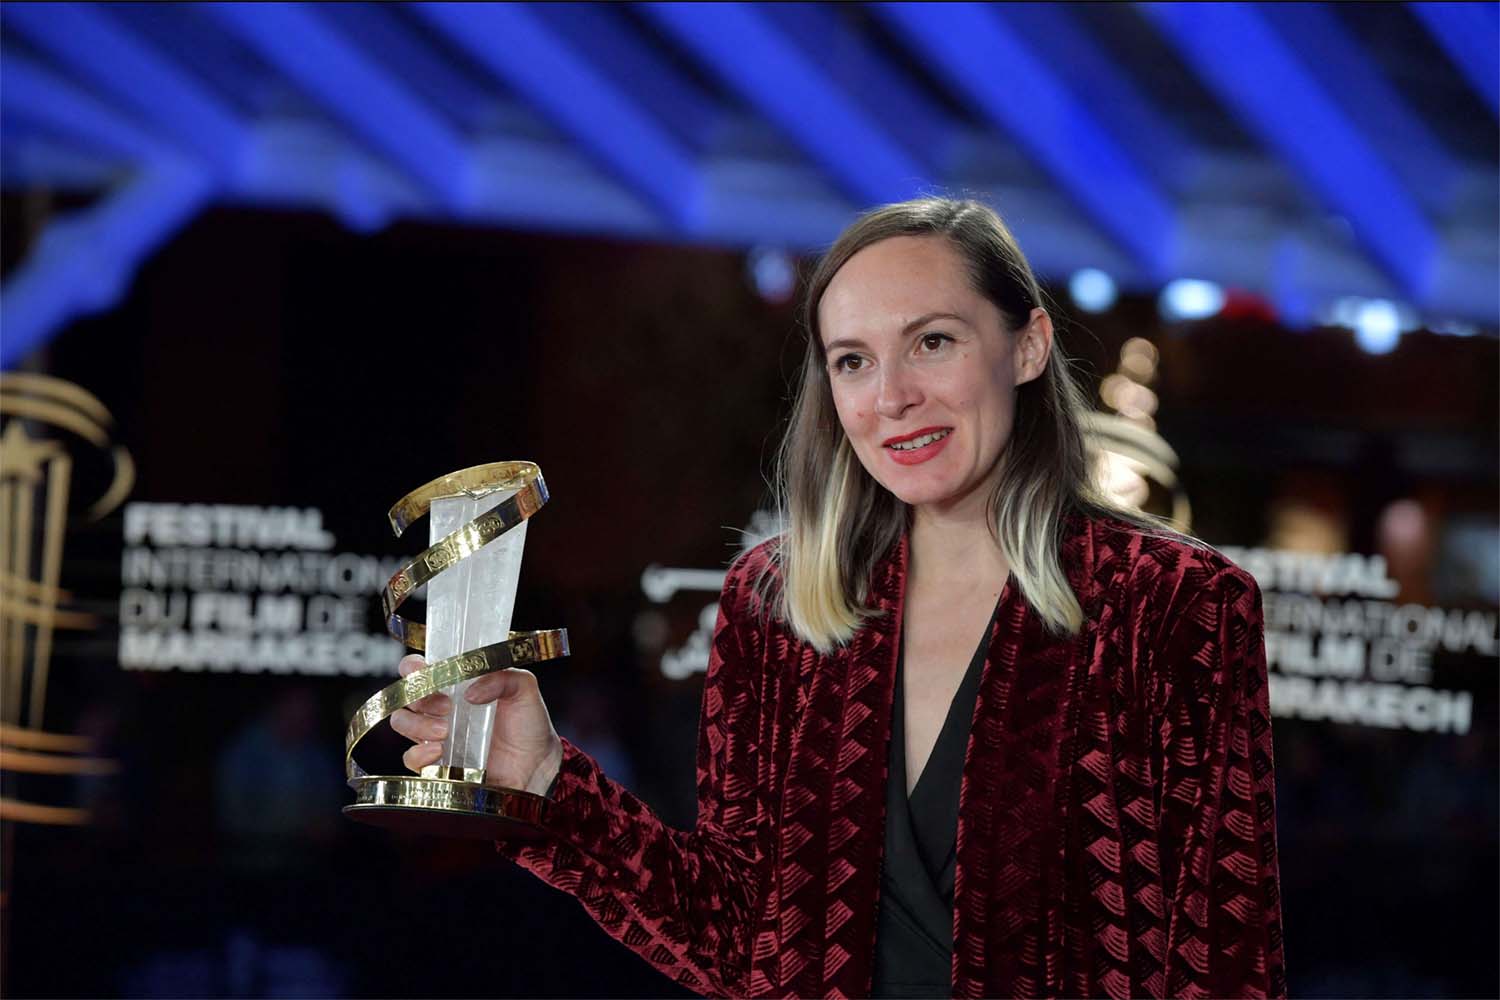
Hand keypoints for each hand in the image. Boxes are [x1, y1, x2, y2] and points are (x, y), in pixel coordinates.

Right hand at [389, 654, 563, 796]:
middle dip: (419, 696)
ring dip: (418, 723)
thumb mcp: (524, 688)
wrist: (537, 764)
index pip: (420, 669)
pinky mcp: (437, 764)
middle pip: (407, 696)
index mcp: (457, 685)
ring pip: (403, 723)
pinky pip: (411, 758)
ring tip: (445, 730)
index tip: (423, 670)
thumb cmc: (528, 724)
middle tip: (446, 705)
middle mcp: (441, 708)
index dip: (413, 667)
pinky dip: (419, 753)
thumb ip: (502, 676)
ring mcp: (437, 736)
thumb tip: (471, 690)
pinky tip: (439, 750)